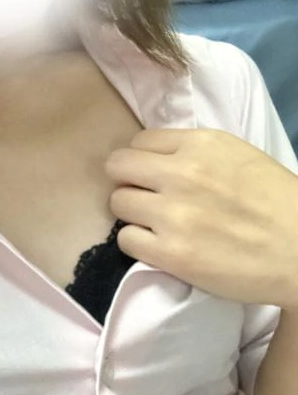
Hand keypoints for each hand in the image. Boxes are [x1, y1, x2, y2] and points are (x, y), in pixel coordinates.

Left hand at [105, 128, 297, 308]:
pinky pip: (125, 239)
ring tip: (155, 224)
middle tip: (144, 198)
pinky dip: (136, 242)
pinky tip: (158, 245)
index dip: (141, 160)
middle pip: (118, 167)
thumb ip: (194, 153)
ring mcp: (173, 214)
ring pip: (118, 202)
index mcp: (202, 145)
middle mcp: (182, 173)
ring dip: (132, 213)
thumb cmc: (277, 204)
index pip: (139, 141)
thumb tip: (153, 159)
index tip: (151, 175)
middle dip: (127, 182)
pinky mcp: (171, 253)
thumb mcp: (238, 156)